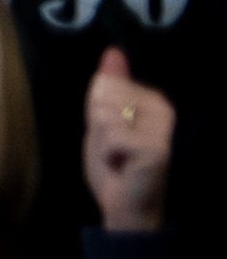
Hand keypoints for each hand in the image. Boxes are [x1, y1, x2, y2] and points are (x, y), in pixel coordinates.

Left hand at [85, 47, 177, 230]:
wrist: (124, 204)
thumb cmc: (114, 165)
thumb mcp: (103, 121)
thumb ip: (108, 88)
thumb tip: (112, 53)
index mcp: (151, 99)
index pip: (105, 83)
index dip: (96, 111)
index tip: (112, 132)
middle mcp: (163, 109)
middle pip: (104, 96)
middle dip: (98, 125)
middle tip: (114, 147)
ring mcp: (162, 128)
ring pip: (106, 113)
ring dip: (102, 140)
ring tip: (118, 155)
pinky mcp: (157, 147)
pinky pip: (112, 136)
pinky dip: (107, 153)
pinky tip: (122, 164)